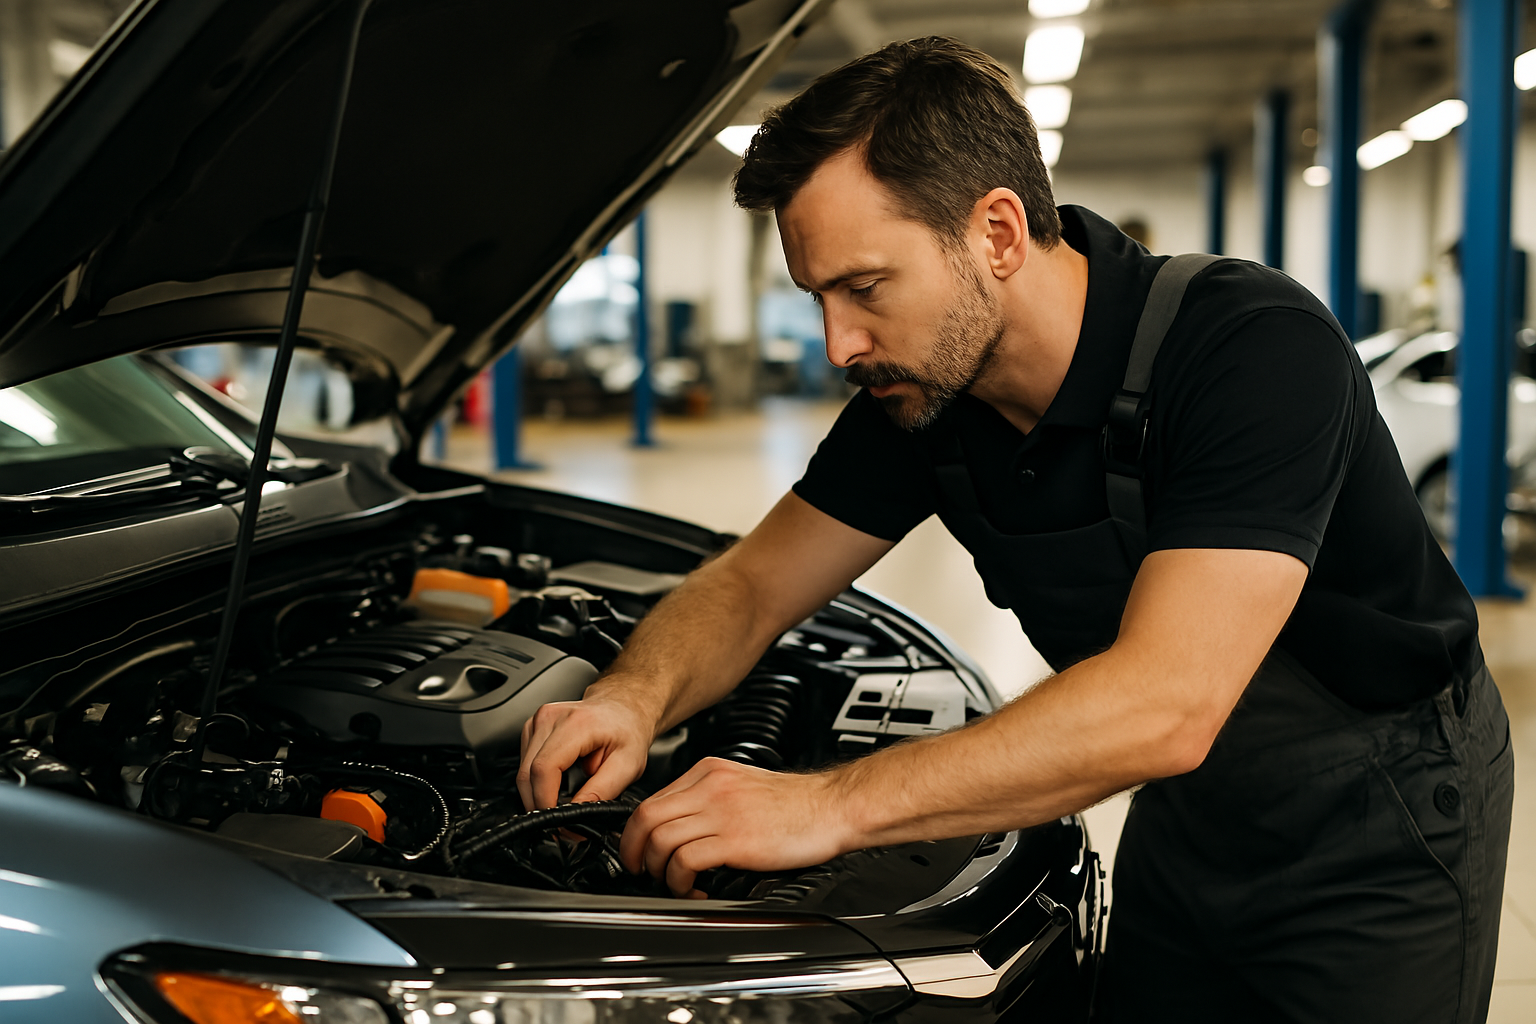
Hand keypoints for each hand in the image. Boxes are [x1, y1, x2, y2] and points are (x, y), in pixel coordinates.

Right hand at [517, 686, 658, 809]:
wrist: (623, 708)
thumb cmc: (627, 731)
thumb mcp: (629, 765)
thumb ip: (602, 791)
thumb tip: (577, 812)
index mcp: (577, 724)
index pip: (544, 768)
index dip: (545, 800)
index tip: (558, 821)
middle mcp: (551, 718)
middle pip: (527, 773)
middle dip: (540, 804)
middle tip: (561, 821)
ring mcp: (538, 721)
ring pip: (523, 771)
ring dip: (538, 793)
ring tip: (562, 800)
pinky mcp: (532, 728)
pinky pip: (525, 764)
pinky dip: (537, 781)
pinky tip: (557, 782)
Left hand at [618, 757, 852, 897]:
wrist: (833, 807)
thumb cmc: (796, 804)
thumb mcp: (742, 786)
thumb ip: (709, 799)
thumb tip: (679, 827)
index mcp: (709, 772)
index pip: (653, 799)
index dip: (636, 832)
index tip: (638, 851)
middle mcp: (710, 787)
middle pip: (646, 817)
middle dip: (633, 852)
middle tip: (640, 871)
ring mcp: (722, 811)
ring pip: (660, 840)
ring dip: (658, 871)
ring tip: (673, 884)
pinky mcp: (736, 839)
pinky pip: (686, 861)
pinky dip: (681, 883)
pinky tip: (696, 892)